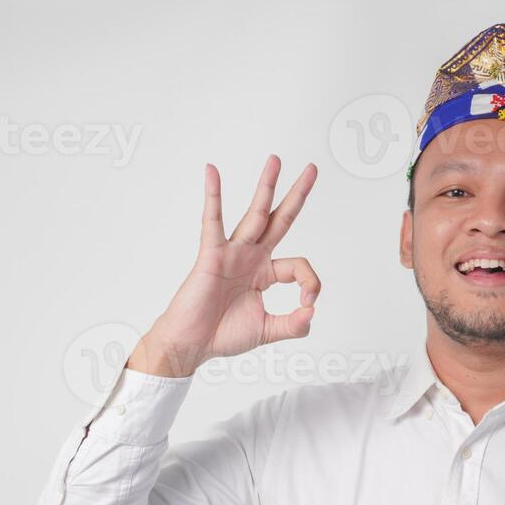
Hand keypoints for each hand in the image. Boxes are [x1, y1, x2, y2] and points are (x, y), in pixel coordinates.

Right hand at [128, 155, 321, 376]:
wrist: (191, 344)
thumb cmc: (222, 334)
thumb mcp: (268, 330)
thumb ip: (294, 324)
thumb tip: (312, 313)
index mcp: (265, 272)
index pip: (299, 266)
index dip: (311, 283)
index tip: (308, 304)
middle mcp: (251, 257)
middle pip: (280, 219)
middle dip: (297, 194)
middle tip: (311, 169)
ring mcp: (232, 253)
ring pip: (255, 214)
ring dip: (266, 186)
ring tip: (276, 160)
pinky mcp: (211, 254)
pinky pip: (213, 221)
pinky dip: (213, 196)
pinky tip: (212, 171)